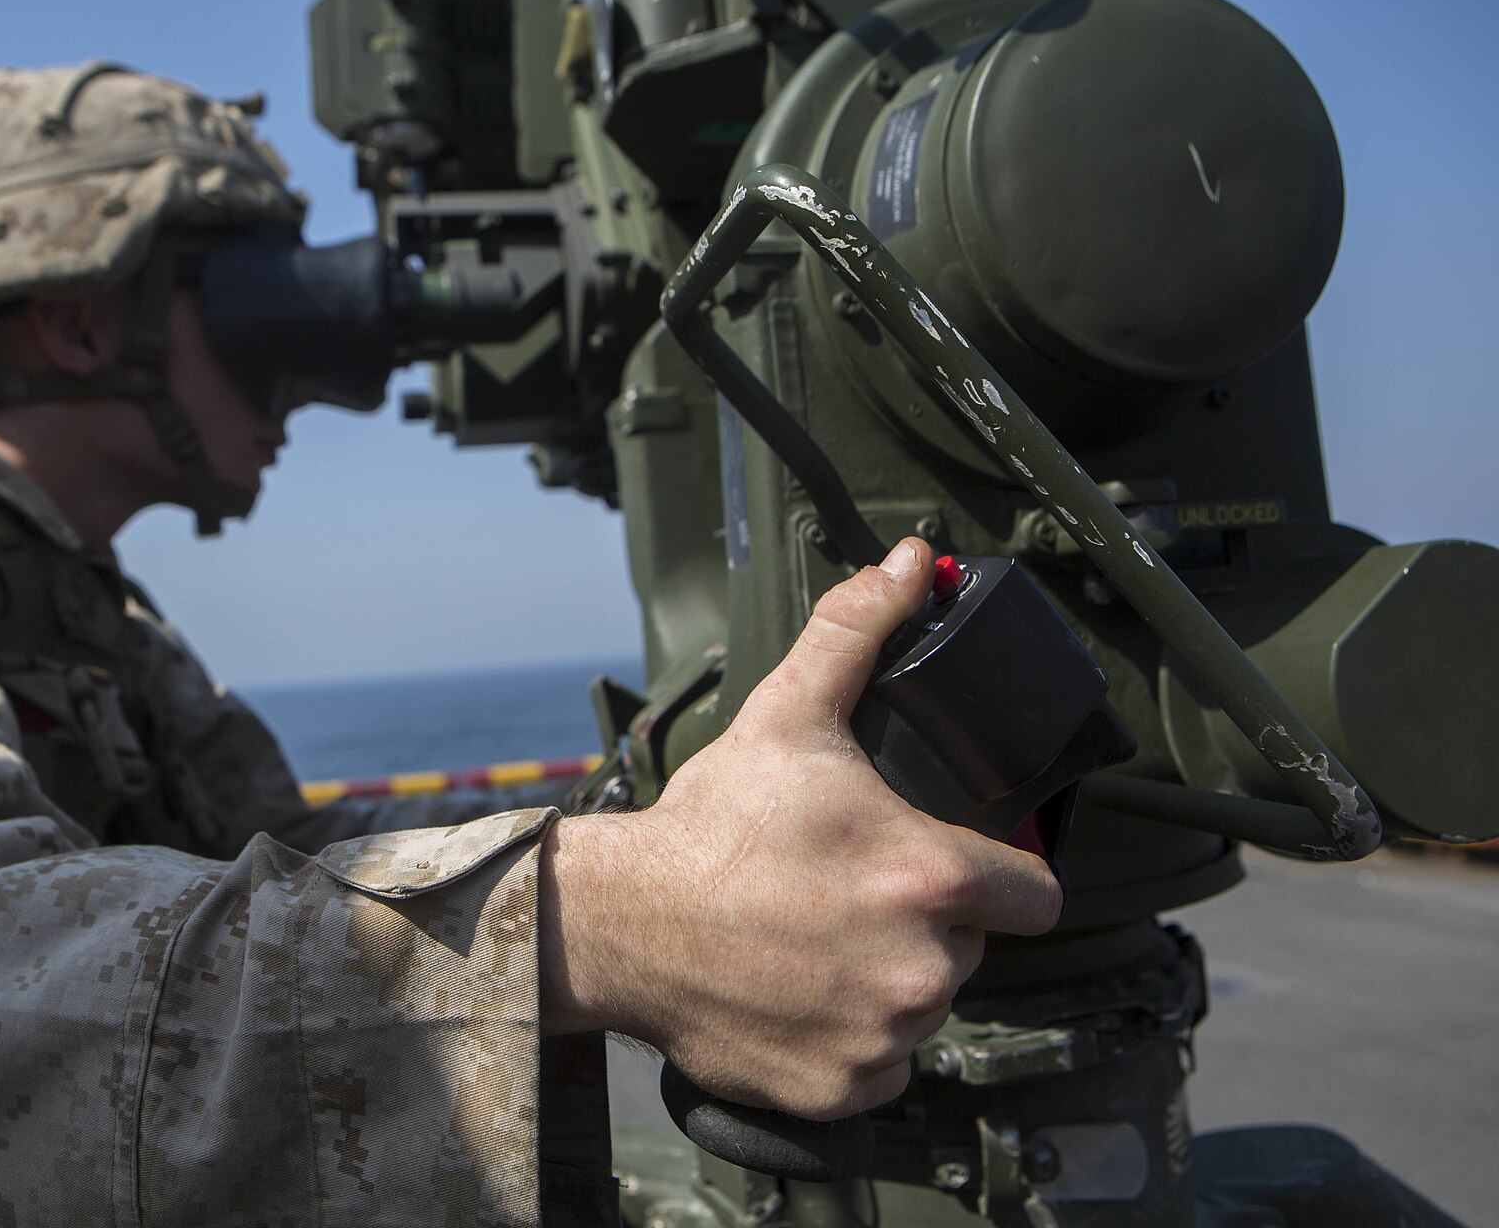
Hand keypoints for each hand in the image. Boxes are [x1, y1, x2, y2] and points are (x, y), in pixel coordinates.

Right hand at [540, 537, 1062, 1119]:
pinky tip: (799, 995)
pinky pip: (880, 1067)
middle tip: (851, 892)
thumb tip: (906, 564)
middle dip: (926, 923)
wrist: (620, 923)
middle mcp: (923, 970)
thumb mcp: (787, 715)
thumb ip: (857, 634)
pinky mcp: (842, 1092)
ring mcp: (883, 1039)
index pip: (1036, 894)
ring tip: (816, 939)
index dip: (1000, 875)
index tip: (955, 866)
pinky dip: (850, 1041)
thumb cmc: (709, 823)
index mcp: (929, 878)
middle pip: (970, 948)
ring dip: (888, 981)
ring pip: (922, 1007)